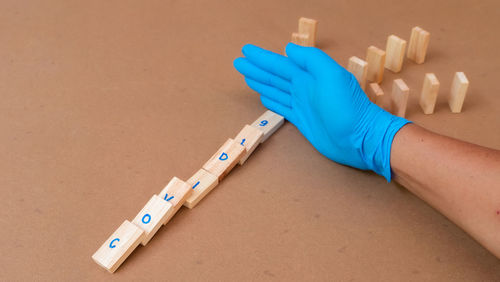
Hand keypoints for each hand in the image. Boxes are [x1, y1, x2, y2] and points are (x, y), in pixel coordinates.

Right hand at [233, 43, 409, 180]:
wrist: (360, 138)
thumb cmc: (348, 108)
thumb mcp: (332, 76)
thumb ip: (311, 60)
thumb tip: (289, 50)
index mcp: (309, 76)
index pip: (280, 64)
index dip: (262, 58)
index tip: (245, 51)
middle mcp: (304, 88)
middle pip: (275, 76)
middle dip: (257, 69)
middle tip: (238, 63)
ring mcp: (303, 105)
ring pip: (276, 91)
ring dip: (261, 83)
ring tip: (247, 77)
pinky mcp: (303, 122)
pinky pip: (283, 108)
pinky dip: (272, 102)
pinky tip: (263, 98)